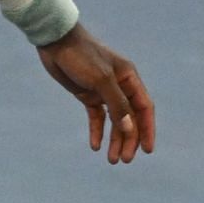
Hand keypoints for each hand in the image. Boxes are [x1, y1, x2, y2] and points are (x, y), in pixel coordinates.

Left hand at [35, 23, 155, 163]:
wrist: (56, 42)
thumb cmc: (82, 56)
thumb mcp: (101, 80)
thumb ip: (117, 105)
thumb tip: (130, 129)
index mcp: (129, 78)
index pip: (144, 108)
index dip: (147, 129)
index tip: (147, 150)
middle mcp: (120, 85)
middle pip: (130, 118)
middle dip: (129, 139)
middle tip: (124, 160)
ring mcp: (103, 90)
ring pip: (114, 120)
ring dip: (114, 139)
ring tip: (111, 159)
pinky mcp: (87, 94)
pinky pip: (96, 116)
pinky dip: (97, 130)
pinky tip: (95, 146)